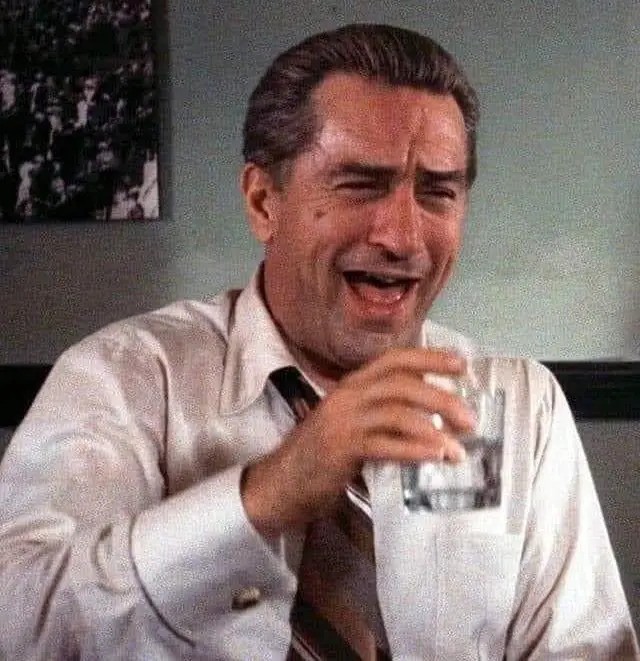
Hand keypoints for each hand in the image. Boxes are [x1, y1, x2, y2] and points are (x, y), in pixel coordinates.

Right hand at [241, 348, 475, 535]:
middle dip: (441, 397)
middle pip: (402, 384)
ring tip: (459, 449)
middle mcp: (347, 395)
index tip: (462, 365)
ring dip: (434, 429)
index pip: (394, 359)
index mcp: (352, 385)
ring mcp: (342, 420)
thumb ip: (381, 413)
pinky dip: (415, 450)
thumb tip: (431, 415)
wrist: (280, 482)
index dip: (429, 357)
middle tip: (470, 419)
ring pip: (397, 412)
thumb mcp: (349, 422)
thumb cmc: (321, 453)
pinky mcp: (340, 448)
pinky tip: (435, 457)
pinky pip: (385, 444)